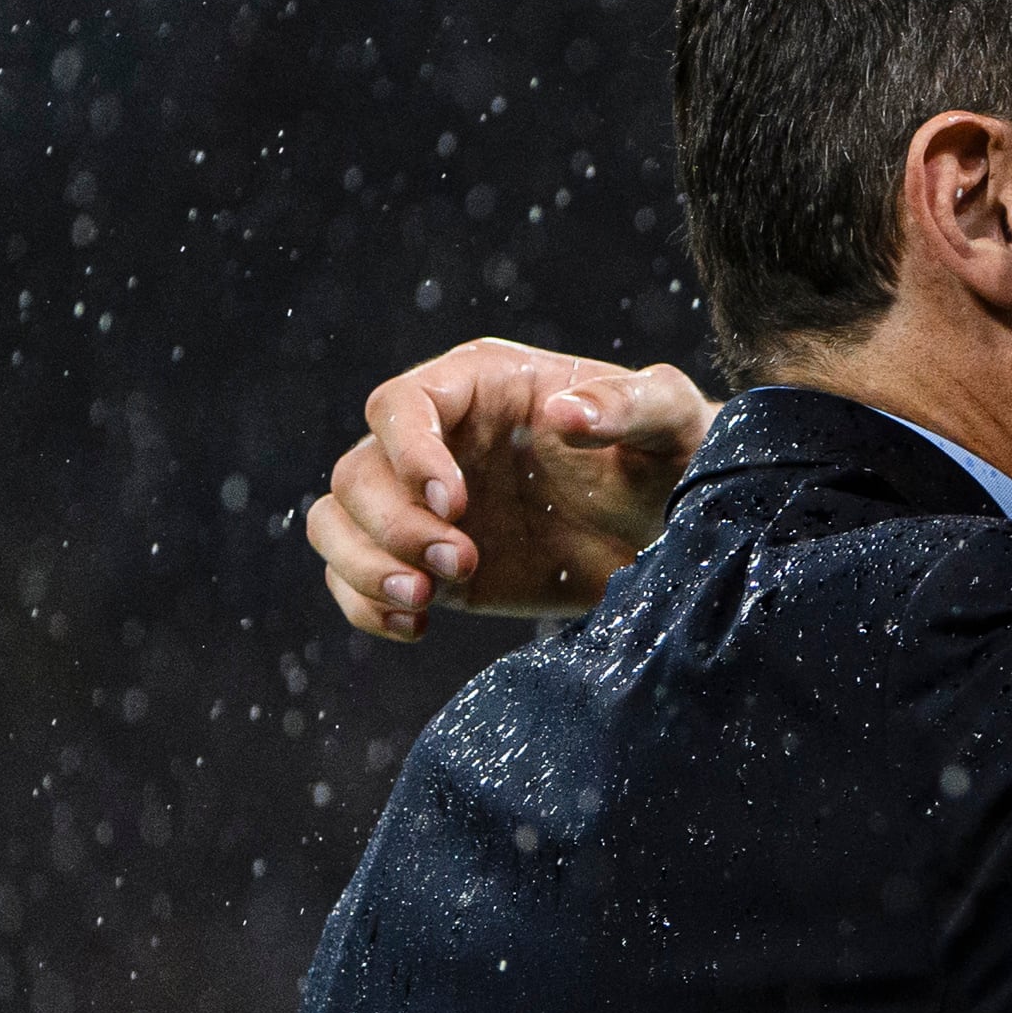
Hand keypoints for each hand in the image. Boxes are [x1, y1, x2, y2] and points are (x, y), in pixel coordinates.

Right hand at [305, 339, 713, 640]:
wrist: (674, 529)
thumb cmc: (671, 455)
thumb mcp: (668, 419)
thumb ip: (627, 405)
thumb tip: (565, 415)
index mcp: (477, 385)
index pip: (402, 404)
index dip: (410, 452)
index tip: (455, 502)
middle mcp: (437, 441)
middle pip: (357, 472)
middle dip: (394, 523)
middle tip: (460, 562)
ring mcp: (423, 506)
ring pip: (337, 522)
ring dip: (363, 565)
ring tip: (425, 598)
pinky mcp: (428, 564)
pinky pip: (355, 579)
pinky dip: (366, 605)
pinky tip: (416, 627)